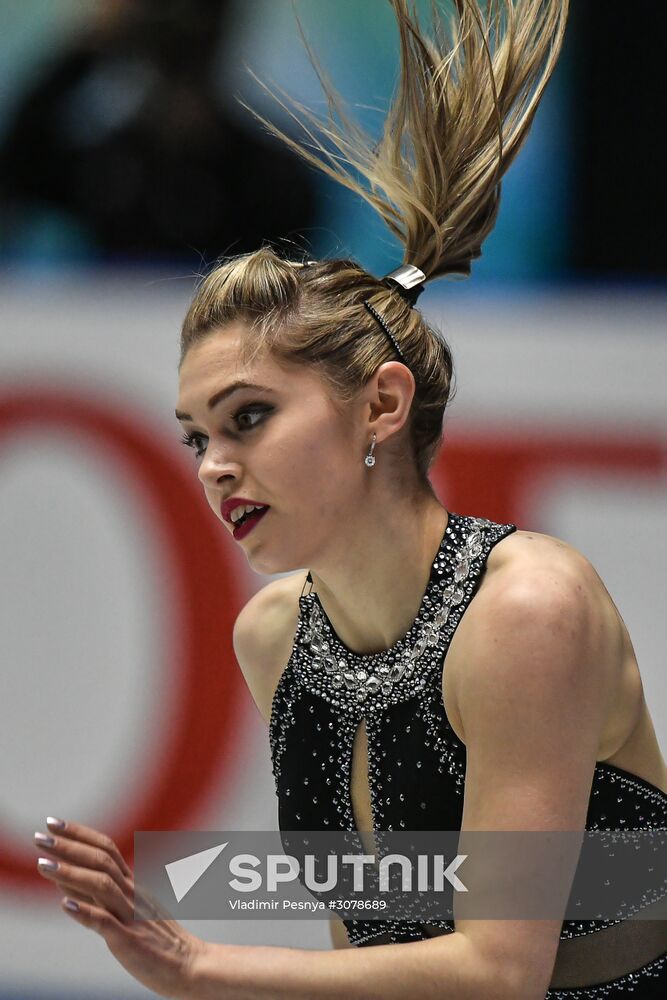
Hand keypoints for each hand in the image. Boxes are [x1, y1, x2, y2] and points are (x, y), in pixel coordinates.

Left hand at [34, 817, 204, 998]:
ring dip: (70, 873)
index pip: (105, 849)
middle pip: (101, 861)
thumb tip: (62, 880)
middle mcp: (131, 894)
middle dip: (69, 847)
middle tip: (40, 836)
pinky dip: (84, 912)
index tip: (54, 823)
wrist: (190, 965)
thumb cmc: (156, 940)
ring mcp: (131, 916)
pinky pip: (106, 923)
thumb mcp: (127, 911)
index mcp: (132, 885)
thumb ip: (97, 895)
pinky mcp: (129, 941)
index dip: (79, 834)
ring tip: (42, 864)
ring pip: (102, 886)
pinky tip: (63, 905)